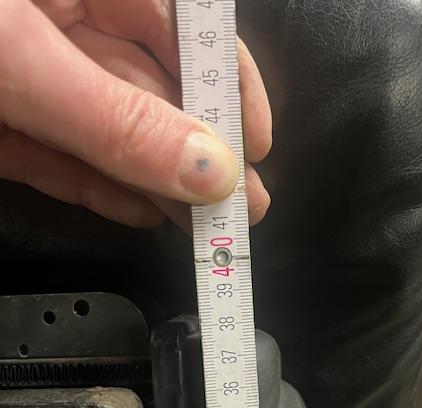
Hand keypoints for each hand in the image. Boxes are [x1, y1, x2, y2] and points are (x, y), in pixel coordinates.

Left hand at [0, 0, 271, 228]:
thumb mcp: (22, 59)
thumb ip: (115, 117)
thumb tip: (207, 169)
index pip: (179, 26)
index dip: (226, 82)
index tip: (254, 140)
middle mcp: (61, 30)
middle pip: (152, 93)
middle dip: (198, 152)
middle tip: (241, 202)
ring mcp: (30, 86)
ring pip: (111, 137)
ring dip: (160, 185)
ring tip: (206, 224)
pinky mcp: (5, 133)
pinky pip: (62, 164)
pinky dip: (101, 194)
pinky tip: (143, 215)